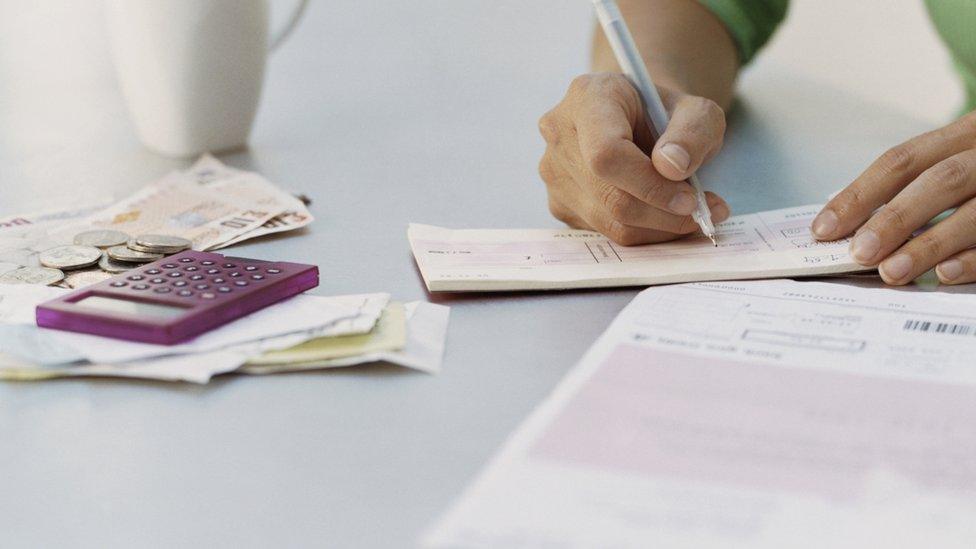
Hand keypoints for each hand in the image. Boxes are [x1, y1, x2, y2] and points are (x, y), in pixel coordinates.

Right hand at [537, 73, 729, 244]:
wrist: (635, 119)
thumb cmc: (664, 112)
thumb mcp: (697, 110)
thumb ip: (694, 132)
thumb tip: (672, 167)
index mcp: (587, 98)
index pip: (607, 153)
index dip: (649, 184)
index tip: (690, 198)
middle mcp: (559, 134)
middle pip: (609, 195)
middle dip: (662, 213)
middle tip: (702, 211)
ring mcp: (554, 173)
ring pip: (609, 222)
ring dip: (659, 227)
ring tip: (694, 213)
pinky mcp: (560, 203)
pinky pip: (605, 233)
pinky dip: (644, 232)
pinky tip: (664, 213)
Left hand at [811, 112, 975, 284]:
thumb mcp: (963, 158)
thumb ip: (918, 183)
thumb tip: (849, 223)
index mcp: (967, 132)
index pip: (903, 160)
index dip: (859, 193)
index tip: (824, 228)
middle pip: (940, 179)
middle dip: (893, 217)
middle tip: (858, 252)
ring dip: (930, 243)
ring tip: (892, 272)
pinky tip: (948, 274)